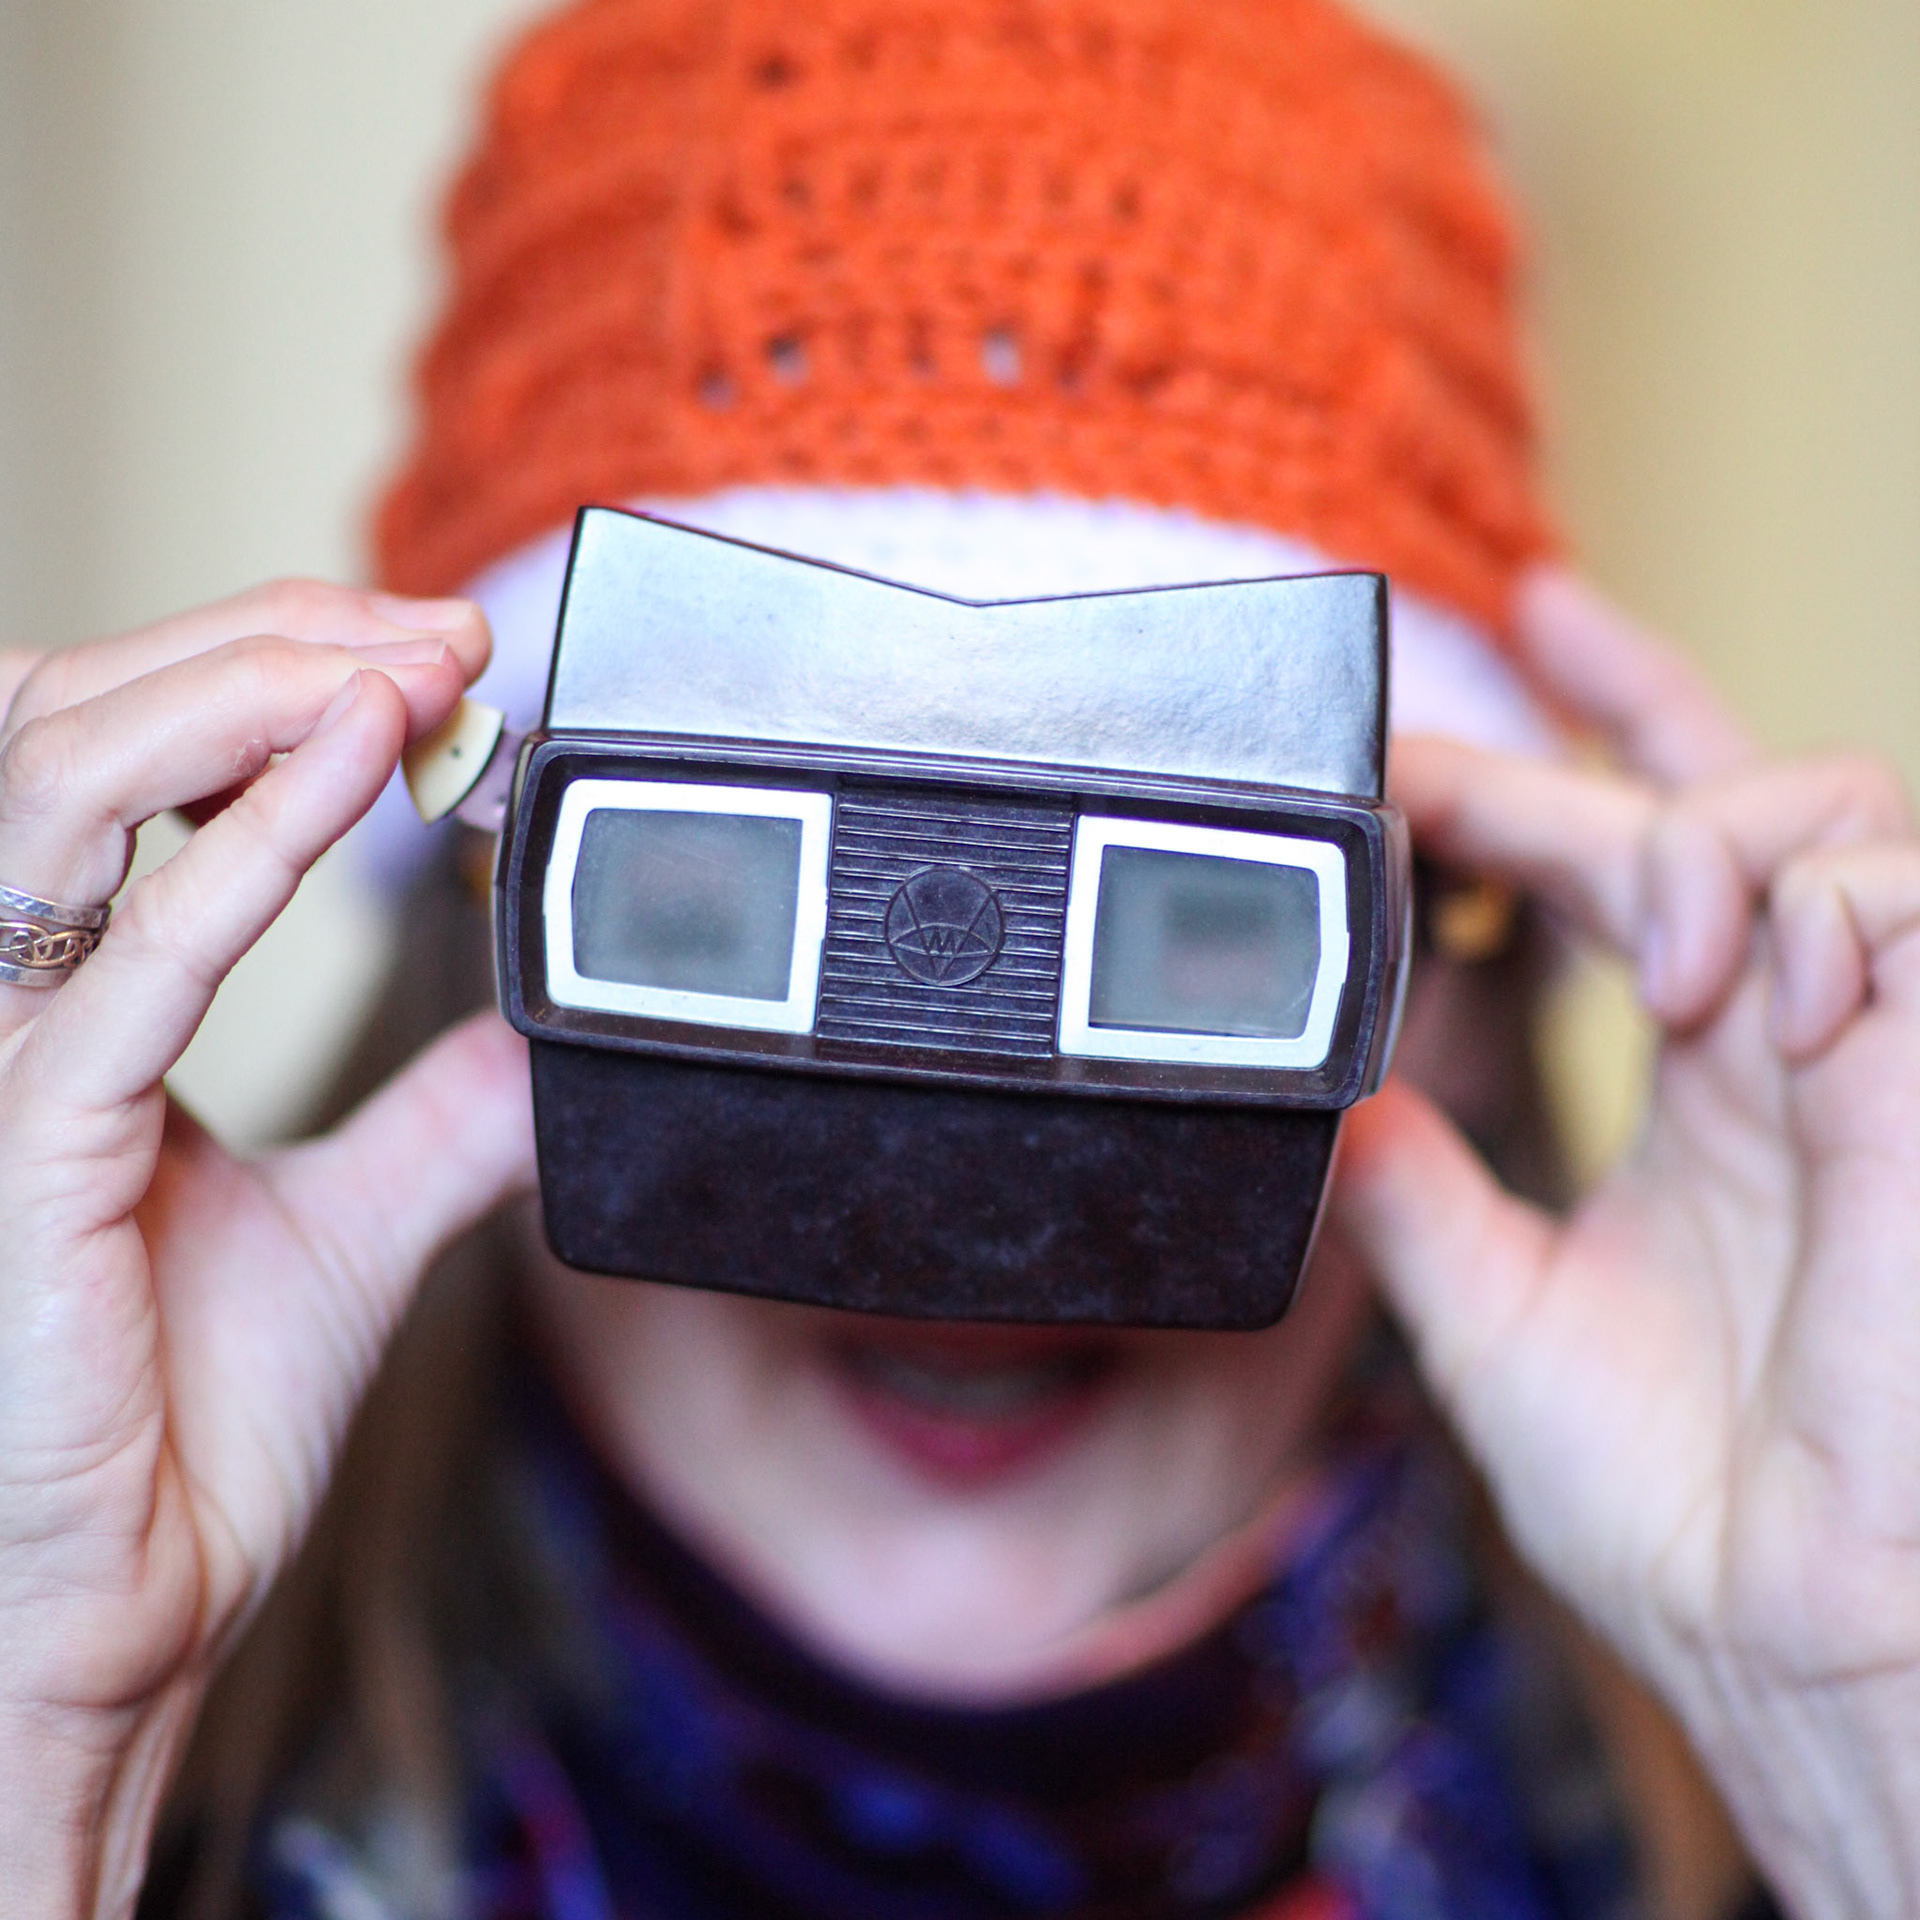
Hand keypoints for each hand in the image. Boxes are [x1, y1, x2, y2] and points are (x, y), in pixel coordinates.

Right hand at [0, 585, 534, 1918]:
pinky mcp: (26, 1142)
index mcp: (70, 1007)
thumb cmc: (187, 1427)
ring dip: (250, 695)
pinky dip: (251, 838)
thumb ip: (436, 1113)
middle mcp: (8, 1004)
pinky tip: (367, 757)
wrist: (132, 1606)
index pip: (131, 766)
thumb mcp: (352, 1223)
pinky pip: (136, 953)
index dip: (275, 681)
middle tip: (443, 630)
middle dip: (269, 647)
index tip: (438, 660)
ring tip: (409, 662)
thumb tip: (543, 1034)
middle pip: (80, 727)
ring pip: (64, 788)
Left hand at [1335, 569, 1919, 1919]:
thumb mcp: (1496, 1317)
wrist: (1788, 1641)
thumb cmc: (1676, 1513)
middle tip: (1454, 769)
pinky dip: (1816, 907)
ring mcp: (1868, 1059)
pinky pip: (1899, 908)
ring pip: (1828, 819)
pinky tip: (1744, 990)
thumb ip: (1419, 1194)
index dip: (1575, 748)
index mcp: (1697, 1089)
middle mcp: (1783, 1052)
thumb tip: (1333, 1098)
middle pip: (1725, 799)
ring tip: (1644, 958)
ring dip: (1702, 839)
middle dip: (1588, 745)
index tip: (1465, 680)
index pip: (1646, 864)